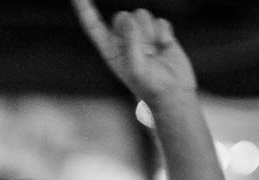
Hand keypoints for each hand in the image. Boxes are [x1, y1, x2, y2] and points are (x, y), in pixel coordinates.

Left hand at [70, 0, 196, 102]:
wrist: (174, 92)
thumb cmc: (150, 86)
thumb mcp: (135, 68)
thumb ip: (129, 42)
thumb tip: (128, 17)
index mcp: (110, 49)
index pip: (93, 25)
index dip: (84, 9)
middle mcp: (123, 39)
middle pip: (122, 15)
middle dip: (134, 27)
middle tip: (144, 48)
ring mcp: (142, 35)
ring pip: (142, 14)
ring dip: (150, 31)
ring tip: (155, 50)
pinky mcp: (159, 32)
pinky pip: (160, 20)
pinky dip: (164, 33)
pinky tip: (165, 47)